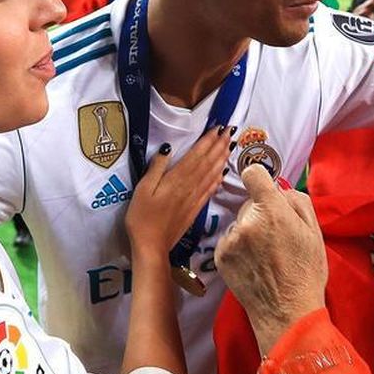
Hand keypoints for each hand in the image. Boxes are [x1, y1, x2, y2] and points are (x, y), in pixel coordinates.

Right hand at [124, 125, 231, 256]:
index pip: (196, 155)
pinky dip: (219, 178)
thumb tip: (167, 148)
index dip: (208, 140)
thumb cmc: (142, 217)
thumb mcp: (142, 189)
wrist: (152, 245)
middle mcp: (189, 186)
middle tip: (230, 130)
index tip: (218, 127)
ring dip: (222, 158)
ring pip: (212, 174)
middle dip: (220, 145)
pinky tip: (224, 172)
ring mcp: (194, 198)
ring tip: (230, 145)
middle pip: (208, 162)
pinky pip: (210, 189)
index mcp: (176, 179)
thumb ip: (156, 168)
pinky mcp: (195, 209)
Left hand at [215, 165, 328, 351]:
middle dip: (261, 213)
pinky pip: (230, 241)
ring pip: (239, 223)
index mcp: (272, 210)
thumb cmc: (306, 273)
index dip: (260, 179)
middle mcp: (246, 222)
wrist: (287, 313)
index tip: (264, 190)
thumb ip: (296, 201)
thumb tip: (279, 187)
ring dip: (249, 232)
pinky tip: (255, 264)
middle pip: (249, 203)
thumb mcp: (314, 232)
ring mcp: (231, 240)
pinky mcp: (220, 257)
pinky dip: (239, 248)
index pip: (253, 173)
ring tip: (266, 256)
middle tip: (277, 237)